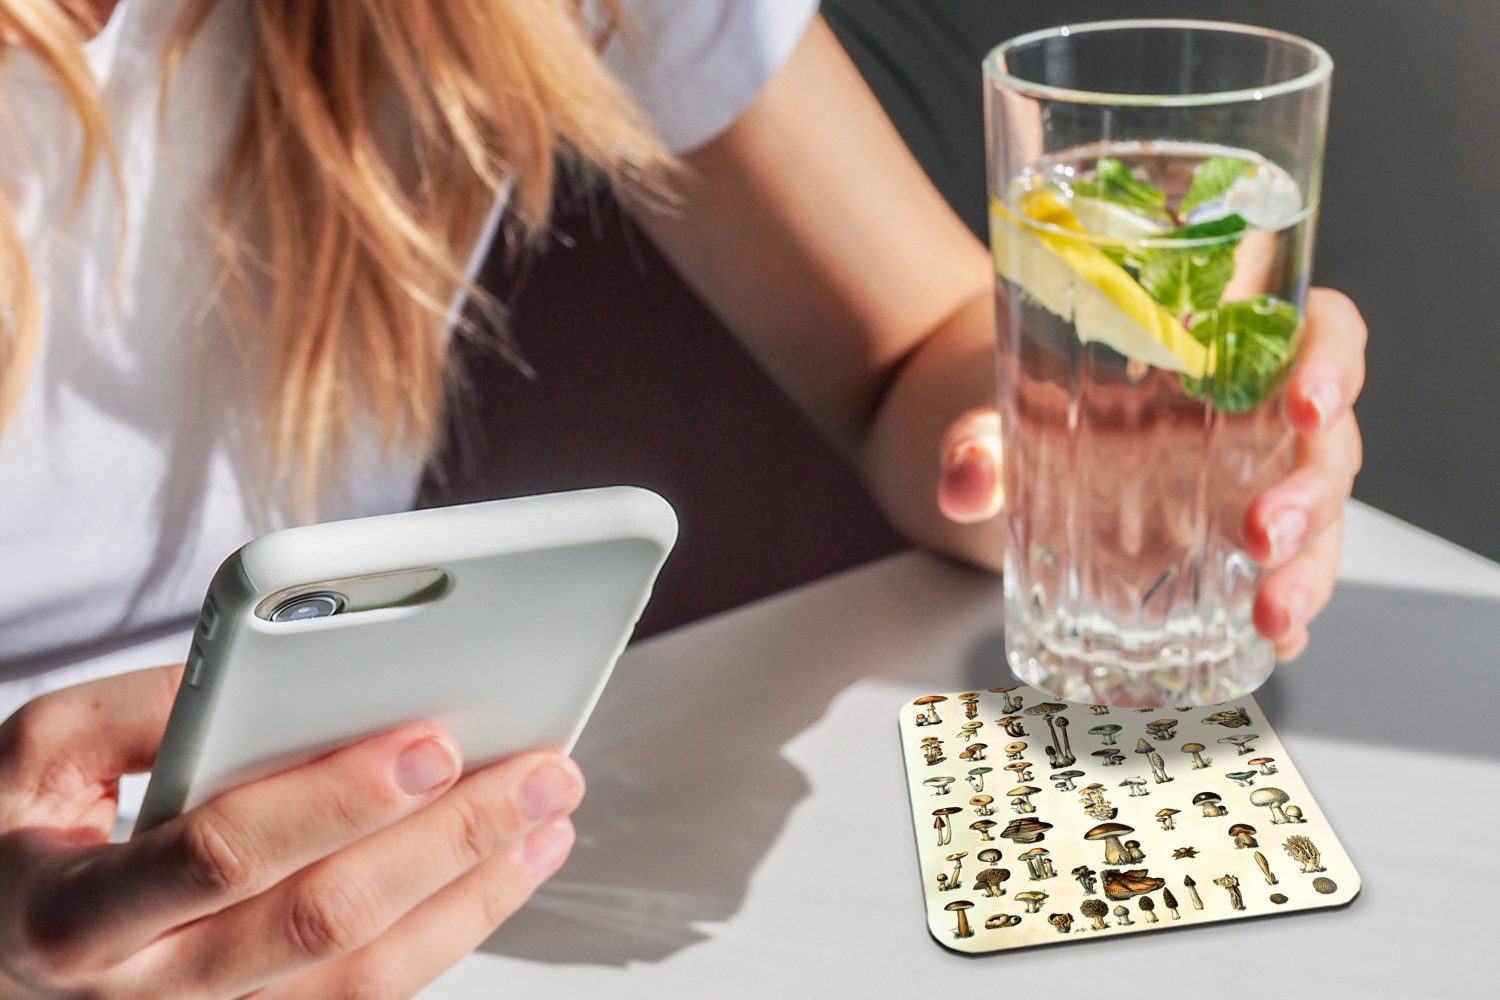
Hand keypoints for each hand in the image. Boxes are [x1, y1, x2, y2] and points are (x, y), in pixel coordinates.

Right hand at [0, 665, 583, 998]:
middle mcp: (150, 991)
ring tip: (551, 817)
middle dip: (449, 842)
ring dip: (476, 893)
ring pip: (366, 977)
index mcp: (79, 913)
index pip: (226, 855)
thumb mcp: (38, 755)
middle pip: (325, 921)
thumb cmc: (18, 840)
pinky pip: (369, 995)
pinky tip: (506, 870)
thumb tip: (280, 671)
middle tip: (541, 773)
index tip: (432, 741)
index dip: (336, 800)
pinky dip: (452, 931)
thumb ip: (143, 709)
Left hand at [936, 287, 1365, 660]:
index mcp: (1224, 353)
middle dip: (1311, 495)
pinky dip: (1289, 614)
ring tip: (1273, 616)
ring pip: (1320, 522)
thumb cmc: (1030, 400)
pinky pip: (1281, 577)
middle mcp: (1255, 420)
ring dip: (1309, 571)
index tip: (1306, 401)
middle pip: (1327, 445)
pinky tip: (1276, 644)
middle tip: (1265, 535)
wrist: (1006, 445)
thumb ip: (979, 439)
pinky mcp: (1232, 550)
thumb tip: (963, 482)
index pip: (1319, 332)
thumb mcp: (1000, 409)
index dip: (1333, 360)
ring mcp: (1251, 488)